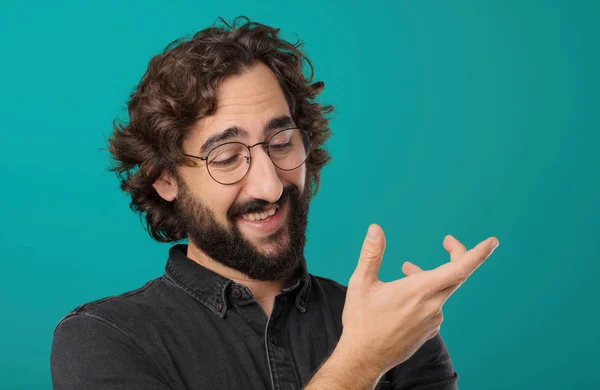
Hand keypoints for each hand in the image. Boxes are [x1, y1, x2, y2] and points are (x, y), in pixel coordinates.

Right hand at [338, 225, 498, 374]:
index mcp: (419, 291)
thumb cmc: (361, 321)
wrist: (364, 358)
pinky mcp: (429, 331)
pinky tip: (405, 298)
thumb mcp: (361, 282)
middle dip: (455, 256)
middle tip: (448, 241)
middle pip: (456, 276)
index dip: (477, 254)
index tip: (492, 242)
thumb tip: (375, 229)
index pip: (459, 269)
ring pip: (440, 291)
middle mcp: (432, 306)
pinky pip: (434, 307)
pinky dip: (425, 295)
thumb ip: (371, 253)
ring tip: (406, 269)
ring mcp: (432, 320)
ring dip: (429, 277)